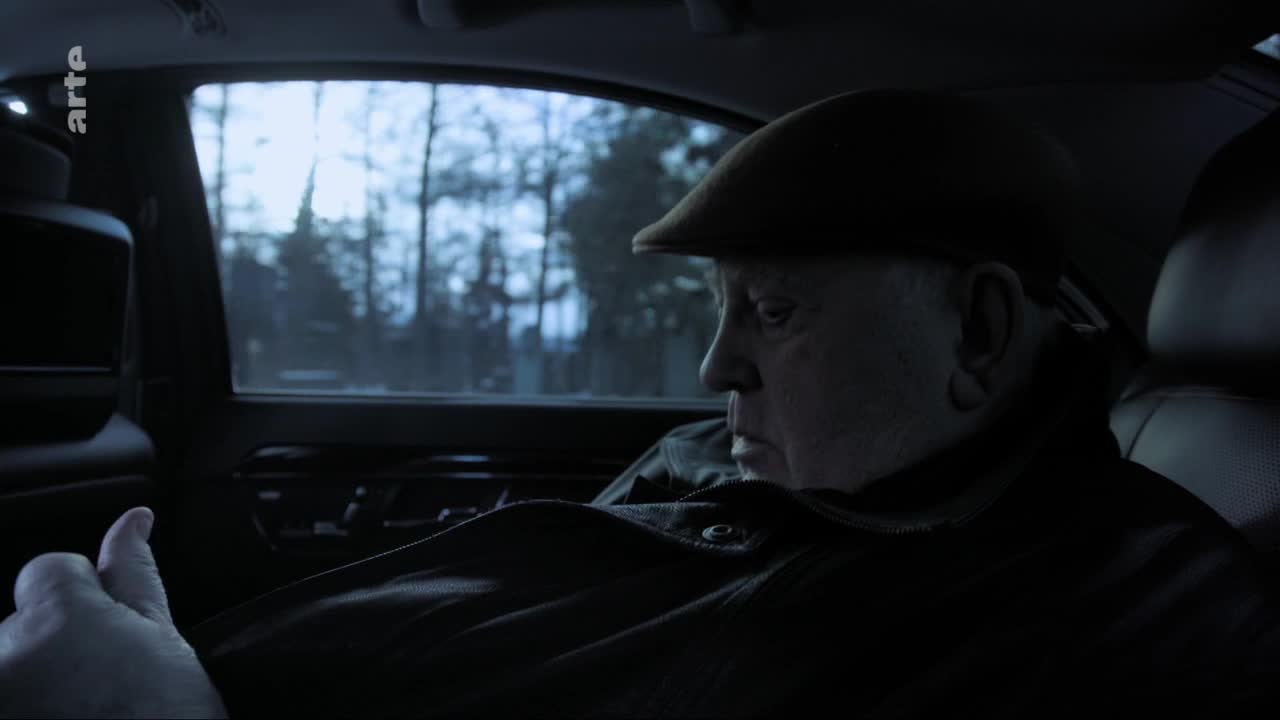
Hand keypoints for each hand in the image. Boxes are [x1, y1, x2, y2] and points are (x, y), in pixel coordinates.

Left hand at [0, 508, 226, 718]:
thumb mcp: (164, 642)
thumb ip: (134, 575)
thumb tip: (134, 519)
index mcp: (57, 616)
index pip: (50, 570)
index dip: (87, 602)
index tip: (109, 642)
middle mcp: (4, 653)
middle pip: (19, 624)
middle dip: (50, 647)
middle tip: (97, 692)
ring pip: (7, 663)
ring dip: (29, 682)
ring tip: (76, 716)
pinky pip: (11, 692)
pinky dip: (27, 701)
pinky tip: (58, 718)